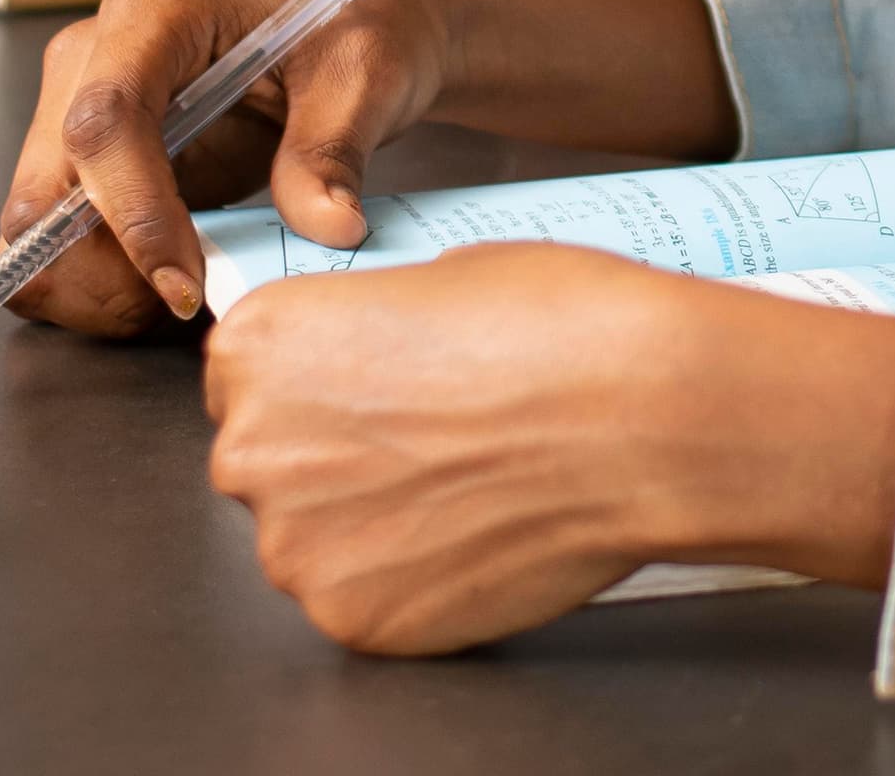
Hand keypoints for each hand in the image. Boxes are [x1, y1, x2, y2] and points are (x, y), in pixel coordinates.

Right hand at [0, 0, 452, 336]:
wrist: (356, 26)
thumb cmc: (355, 29)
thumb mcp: (361, 78)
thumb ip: (332, 150)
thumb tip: (327, 228)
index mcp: (154, 11)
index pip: (105, 121)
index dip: (133, 214)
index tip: (185, 285)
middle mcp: (95, 56)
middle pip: (48, 184)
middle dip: (101, 267)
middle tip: (187, 303)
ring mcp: (80, 108)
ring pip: (36, 227)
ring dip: (95, 285)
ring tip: (187, 296)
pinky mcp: (91, 161)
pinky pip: (60, 241)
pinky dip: (100, 282)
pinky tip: (171, 285)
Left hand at [204, 245, 894, 651]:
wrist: (645, 418)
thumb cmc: (566, 328)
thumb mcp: (448, 275)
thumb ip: (373, 328)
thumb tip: (376, 362)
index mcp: (261, 347)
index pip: (249, 375)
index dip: (325, 378)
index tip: (380, 381)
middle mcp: (253, 450)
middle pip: (272, 461)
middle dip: (339, 454)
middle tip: (437, 437)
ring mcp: (297, 548)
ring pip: (317, 537)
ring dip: (374, 519)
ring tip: (471, 487)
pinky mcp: (353, 619)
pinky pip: (366, 597)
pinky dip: (413, 575)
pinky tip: (480, 534)